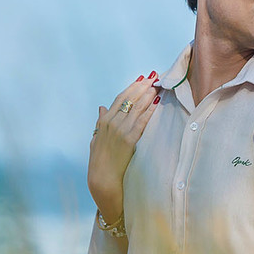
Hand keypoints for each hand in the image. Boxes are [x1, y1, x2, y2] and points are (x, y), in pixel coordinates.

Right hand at [88, 73, 160, 221]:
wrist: (102, 177)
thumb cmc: (100, 159)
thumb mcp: (96, 137)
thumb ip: (100, 121)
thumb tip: (102, 107)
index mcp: (104, 121)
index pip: (119, 99)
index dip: (131, 87)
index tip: (141, 78)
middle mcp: (111, 123)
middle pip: (129, 99)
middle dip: (142, 86)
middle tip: (154, 76)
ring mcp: (120, 131)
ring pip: (136, 108)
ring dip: (148, 95)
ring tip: (157, 85)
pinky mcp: (128, 140)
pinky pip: (141, 122)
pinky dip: (149, 111)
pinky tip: (156, 103)